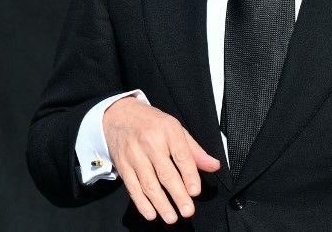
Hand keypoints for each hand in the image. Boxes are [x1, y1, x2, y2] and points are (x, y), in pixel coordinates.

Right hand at [103, 97, 221, 224]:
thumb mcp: (175, 128)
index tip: (195, 191)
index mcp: (168, 131)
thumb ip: (194, 150)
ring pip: (149, 183)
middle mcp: (150, 142)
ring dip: (161, 203)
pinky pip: (133, 187)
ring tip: (172, 217)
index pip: (181, 156)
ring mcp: (134, 155)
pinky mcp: (123, 165)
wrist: (118, 114)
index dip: (189, 175)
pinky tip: (151, 213)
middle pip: (165, 173)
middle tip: (187, 211)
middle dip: (178, 194)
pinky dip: (141, 203)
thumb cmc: (151, 123)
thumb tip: (213, 166)